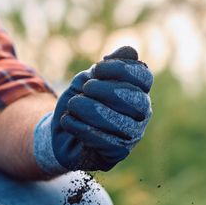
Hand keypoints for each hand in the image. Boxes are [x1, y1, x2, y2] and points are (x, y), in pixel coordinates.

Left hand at [33, 46, 152, 172]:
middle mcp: (141, 113)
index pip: (144, 77)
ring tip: (72, 105)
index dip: (121, 69)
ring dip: (91, 110)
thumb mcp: (89, 78)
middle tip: (85, 88)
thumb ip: (108, 66)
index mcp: (138, 90)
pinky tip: (67, 120)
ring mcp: (132, 135)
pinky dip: (82, 128)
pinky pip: (105, 142)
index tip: (96, 68)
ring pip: (121, 123)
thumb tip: (130, 51)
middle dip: (106, 91)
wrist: (62, 132)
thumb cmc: (80, 101)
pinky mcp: (117, 153)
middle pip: (136, 100)